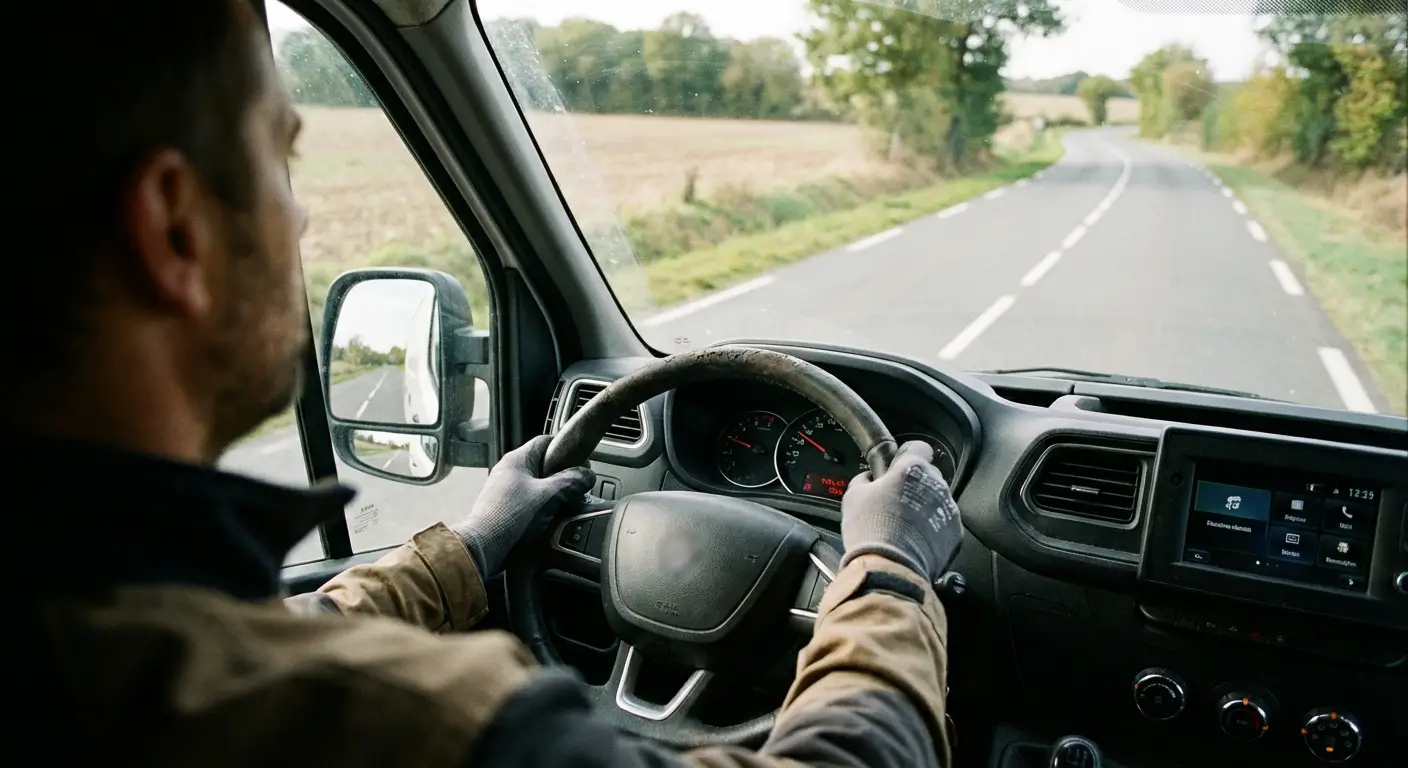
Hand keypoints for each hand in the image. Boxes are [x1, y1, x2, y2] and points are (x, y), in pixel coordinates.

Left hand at [451, 435, 594, 576]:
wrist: (483, 547)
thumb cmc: (513, 516)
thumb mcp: (548, 495)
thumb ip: (571, 482)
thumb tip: (588, 474)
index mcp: (517, 459)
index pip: (546, 442)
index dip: (567, 450)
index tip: (583, 465)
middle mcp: (509, 470)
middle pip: (543, 465)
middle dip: (563, 476)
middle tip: (577, 488)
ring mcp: (504, 489)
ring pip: (537, 484)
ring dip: (553, 494)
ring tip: (567, 506)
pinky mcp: (504, 508)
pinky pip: (529, 501)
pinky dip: (542, 506)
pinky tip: (551, 519)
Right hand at [839, 440, 963, 583]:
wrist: (890, 568)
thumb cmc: (871, 530)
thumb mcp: (854, 497)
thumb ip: (864, 479)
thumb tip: (868, 479)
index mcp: (912, 468)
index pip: (919, 447)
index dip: (907, 454)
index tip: (898, 465)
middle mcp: (936, 484)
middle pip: (928, 475)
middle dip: (914, 485)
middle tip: (895, 501)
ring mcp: (949, 509)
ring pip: (937, 500)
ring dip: (925, 508)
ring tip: (904, 526)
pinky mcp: (955, 534)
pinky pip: (944, 524)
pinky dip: (933, 530)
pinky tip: (915, 540)